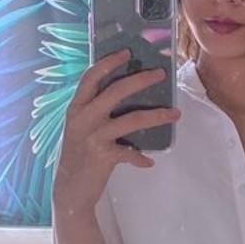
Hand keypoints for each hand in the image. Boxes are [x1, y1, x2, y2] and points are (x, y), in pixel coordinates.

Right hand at [53, 51, 180, 214]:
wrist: (69, 191)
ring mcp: (93, 136)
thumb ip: (94, 111)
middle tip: (160, 73)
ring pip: (132, 119)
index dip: (109, 62)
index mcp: (76, 107)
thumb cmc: (78, 155)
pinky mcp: (103, 155)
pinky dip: (140, 158)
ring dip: (157, 116)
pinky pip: (130, 152)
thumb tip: (125, 94)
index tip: (126, 52)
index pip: (91, 77)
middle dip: (141, 80)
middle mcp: (83, 118)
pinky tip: (148, 161)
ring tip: (175, 114)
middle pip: (116, 91)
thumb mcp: (79, 128)